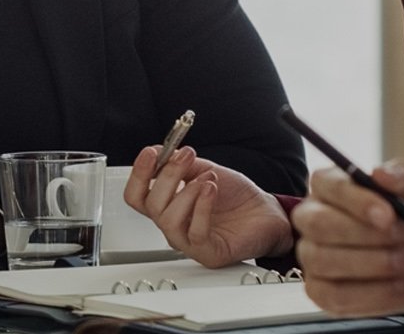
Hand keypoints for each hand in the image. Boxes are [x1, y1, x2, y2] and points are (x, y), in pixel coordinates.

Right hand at [124, 144, 293, 268]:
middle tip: (186, 156)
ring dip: (187, 191)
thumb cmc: (236, 196)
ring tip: (208, 178)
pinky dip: (202, 206)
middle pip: (151, 205)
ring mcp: (188, 242)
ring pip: (168, 220)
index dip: (139, 174)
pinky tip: (211, 190)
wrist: (266, 212)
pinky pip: (195, 232)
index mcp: (168, 206)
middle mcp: (174, 225)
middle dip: (167, 175)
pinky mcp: (207, 253)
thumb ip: (181, 164)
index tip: (151, 152)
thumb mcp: (205, 171)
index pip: (137, 196)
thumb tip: (161, 151)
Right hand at [291, 161, 403, 316]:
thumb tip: (381, 174)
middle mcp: (311, 216)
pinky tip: (402, 286)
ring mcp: (310, 255)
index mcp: (328, 184)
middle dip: (362, 235)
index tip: (389, 215)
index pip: (329, 186)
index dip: (357, 201)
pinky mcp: (319, 290)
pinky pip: (333, 296)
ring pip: (323, 260)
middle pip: (318, 224)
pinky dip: (372, 294)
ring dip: (370, 265)